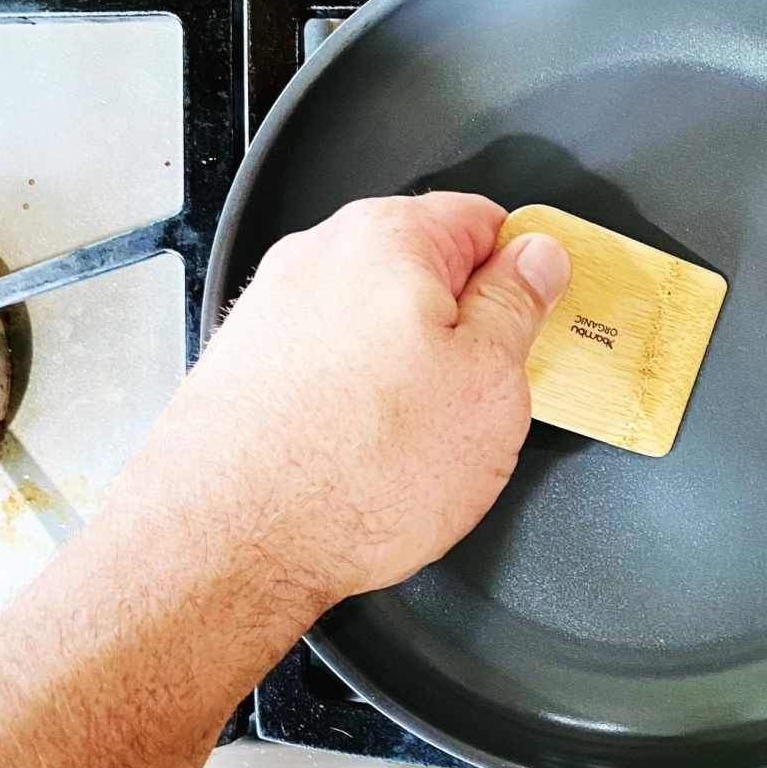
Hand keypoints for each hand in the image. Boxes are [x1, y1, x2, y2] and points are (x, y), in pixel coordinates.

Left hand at [129, 192, 569, 606]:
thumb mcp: (489, 384)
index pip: (484, 222)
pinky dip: (355, 402)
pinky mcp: (246, 367)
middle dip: (462, 330)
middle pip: (424, 272)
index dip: (522, 276)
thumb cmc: (351, 472)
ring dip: (407, 372)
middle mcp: (319, 258)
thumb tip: (537, 260)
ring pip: (374, 325)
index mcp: (389, 237)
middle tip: (484, 400)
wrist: (228, 545)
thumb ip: (519, 306)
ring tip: (418, 443)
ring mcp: (273, 311)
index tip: (533, 326)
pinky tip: (366, 457)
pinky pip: (328, 367)